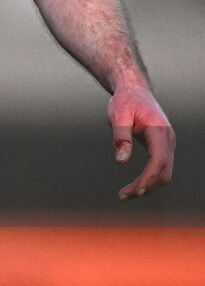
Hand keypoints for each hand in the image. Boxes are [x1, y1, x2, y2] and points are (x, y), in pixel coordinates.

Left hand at [108, 85, 174, 199]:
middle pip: (163, 171)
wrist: (134, 90)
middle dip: (146, 186)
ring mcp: (166, 144)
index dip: (149, 177)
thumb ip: (120, 136)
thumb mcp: (118, 115)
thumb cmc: (125, 101)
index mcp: (159, 130)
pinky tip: (134, 186)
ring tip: (124, 194)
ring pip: (163, 173)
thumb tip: (121, 161)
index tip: (136, 191)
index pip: (159, 160)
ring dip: (147, 186)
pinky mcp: (161, 148)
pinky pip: (159, 168)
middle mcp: (167, 139)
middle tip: (122, 196)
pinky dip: (148, 180)